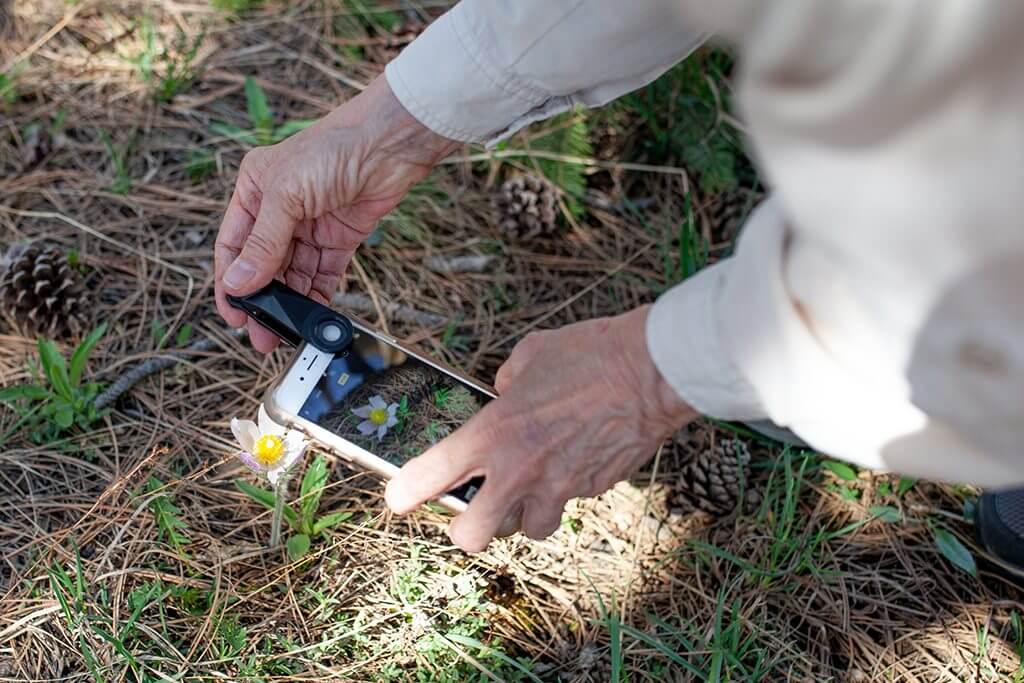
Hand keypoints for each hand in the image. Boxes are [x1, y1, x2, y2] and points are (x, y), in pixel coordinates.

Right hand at [214, 76, 458, 350]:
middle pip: (263, 264)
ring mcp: (310, 225)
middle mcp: (279, 209)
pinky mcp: (339, 238)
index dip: (230, 281)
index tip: (234, 314)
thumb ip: (264, 242)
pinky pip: (322, 274)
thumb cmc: (332, 150)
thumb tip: (238, 282)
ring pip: (293, 274)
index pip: (232, 244)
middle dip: (261, 300)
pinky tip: (312, 317)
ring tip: (285, 333)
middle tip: (261, 334)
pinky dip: (317, 296)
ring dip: (288, 304)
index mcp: (254, 190)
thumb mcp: (287, 195)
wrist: (389, 144)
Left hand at [384, 306, 698, 551]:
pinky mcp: (594, 489)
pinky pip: (570, 502)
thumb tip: (505, 391)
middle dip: (467, 530)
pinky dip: (565, 490)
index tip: (399, 497)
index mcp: (495, 432)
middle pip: (474, 536)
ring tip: (529, 489)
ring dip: (523, 515)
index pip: (433, 474)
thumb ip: (509, 380)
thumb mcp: (533, 354)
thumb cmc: (592, 353)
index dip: (406, 493)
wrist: (654, 370)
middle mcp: (522, 469)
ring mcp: (561, 486)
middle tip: (471, 512)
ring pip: (530, 529)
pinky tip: (574, 460)